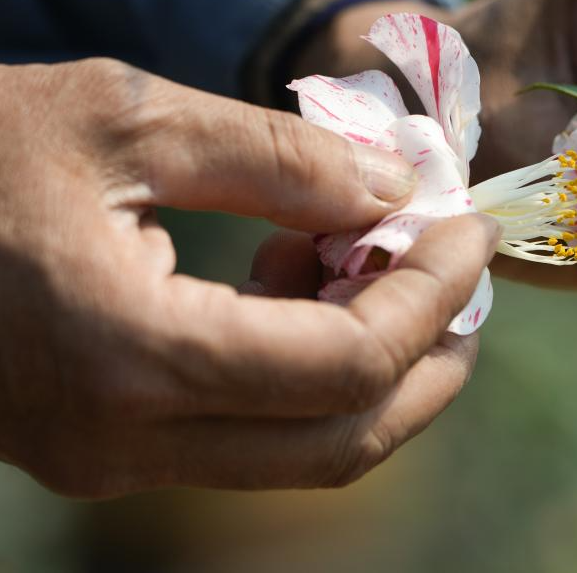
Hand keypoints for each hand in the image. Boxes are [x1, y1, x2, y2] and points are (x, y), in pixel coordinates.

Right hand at [0, 58, 498, 496]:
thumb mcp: (128, 118)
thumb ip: (280, 157)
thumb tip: (397, 189)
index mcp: (128, 353)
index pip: (345, 365)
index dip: (431, 296)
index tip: (469, 231)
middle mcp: (123, 439)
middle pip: (342, 440)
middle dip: (429, 357)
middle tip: (461, 274)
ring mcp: (112, 459)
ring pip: (301, 450)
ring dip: (373, 365)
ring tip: (375, 258)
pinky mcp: (106, 448)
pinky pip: (247, 432)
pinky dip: (305, 369)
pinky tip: (297, 278)